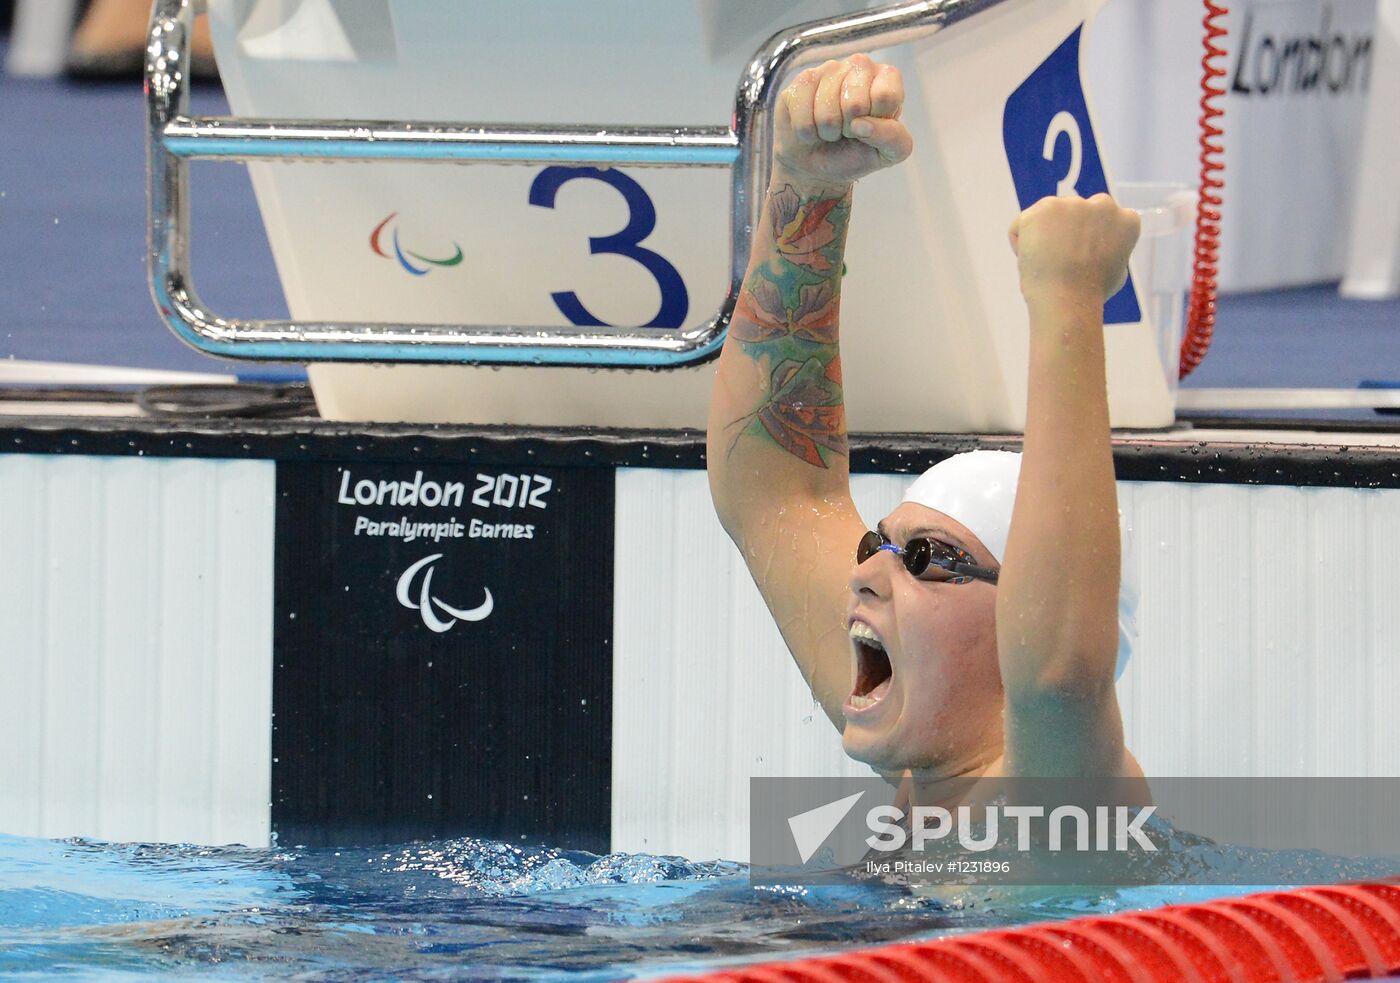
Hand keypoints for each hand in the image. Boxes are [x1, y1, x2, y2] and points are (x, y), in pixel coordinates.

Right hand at [772, 54, 912, 193]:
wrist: (817, 165)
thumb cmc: (856, 153)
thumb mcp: (889, 153)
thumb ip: (893, 138)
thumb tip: (861, 124)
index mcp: (887, 79)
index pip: (886, 96)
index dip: (876, 122)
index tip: (871, 127)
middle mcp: (860, 66)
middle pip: (856, 103)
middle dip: (849, 129)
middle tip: (848, 131)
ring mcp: (830, 69)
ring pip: (827, 111)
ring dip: (828, 132)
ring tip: (830, 130)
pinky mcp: (803, 79)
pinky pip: (803, 111)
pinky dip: (806, 131)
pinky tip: (812, 126)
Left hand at [1007, 194, 1140, 305]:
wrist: (1067, 299)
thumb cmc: (1090, 295)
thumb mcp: (1116, 271)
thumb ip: (1109, 251)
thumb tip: (1101, 249)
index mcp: (1126, 219)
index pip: (1101, 221)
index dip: (1087, 243)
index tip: (1081, 261)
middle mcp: (1102, 204)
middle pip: (1073, 215)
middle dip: (1065, 233)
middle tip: (1059, 262)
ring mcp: (1073, 204)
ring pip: (1047, 219)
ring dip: (1043, 238)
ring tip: (1047, 265)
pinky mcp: (1043, 208)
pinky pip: (1022, 226)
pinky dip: (1020, 244)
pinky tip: (1032, 261)